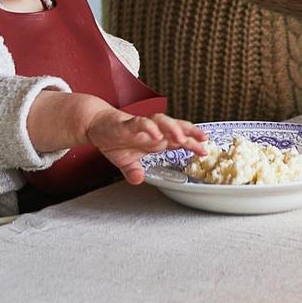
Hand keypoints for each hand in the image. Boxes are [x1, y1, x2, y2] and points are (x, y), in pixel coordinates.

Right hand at [83, 104, 208, 184]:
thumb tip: (138, 180)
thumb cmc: (114, 138)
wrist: (96, 124)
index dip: (192, 143)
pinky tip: (155, 134)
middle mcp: (151, 130)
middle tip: (203, 139)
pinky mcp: (127, 123)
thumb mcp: (126, 161)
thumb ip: (134, 171)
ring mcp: (140, 125)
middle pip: (175, 127)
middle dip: (190, 132)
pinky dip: (149, 128)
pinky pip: (140, 123)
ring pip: (161, 122)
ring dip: (172, 128)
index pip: (178, 139)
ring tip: (181, 137)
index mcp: (154, 139)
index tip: (205, 150)